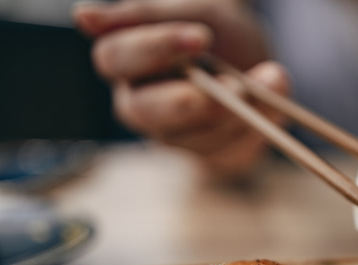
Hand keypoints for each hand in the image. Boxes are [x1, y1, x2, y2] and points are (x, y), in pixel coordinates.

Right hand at [73, 0, 289, 179]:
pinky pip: (228, 154)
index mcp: (126, 62)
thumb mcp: (194, 11)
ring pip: (193, 138)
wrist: (257, 58)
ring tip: (273, 78)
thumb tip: (82, 18)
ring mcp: (176, 137)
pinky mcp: (212, 157)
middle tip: (235, 83)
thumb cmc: (216, 31)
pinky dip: (259, 127)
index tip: (202, 36)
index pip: (114, 57)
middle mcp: (142, 105)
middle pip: (145, 112)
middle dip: (193, 100)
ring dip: (239, 112)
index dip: (154, 48)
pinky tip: (275, 102)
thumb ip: (145, 15)